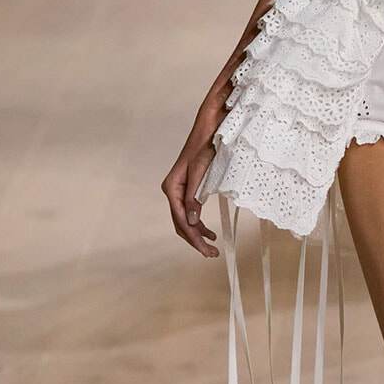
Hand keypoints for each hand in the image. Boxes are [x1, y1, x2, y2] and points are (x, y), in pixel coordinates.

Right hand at [162, 103, 221, 257]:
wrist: (208, 129)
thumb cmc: (204, 147)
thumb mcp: (201, 172)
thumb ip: (194, 196)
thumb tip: (192, 220)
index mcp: (172, 188)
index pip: (180, 220)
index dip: (193, 238)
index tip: (206, 249)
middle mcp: (172, 190)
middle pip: (181, 223)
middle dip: (195, 240)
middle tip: (211, 254)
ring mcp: (180, 190)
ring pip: (185, 220)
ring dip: (197, 235)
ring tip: (212, 247)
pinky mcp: (188, 189)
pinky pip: (190, 212)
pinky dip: (199, 224)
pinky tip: (209, 232)